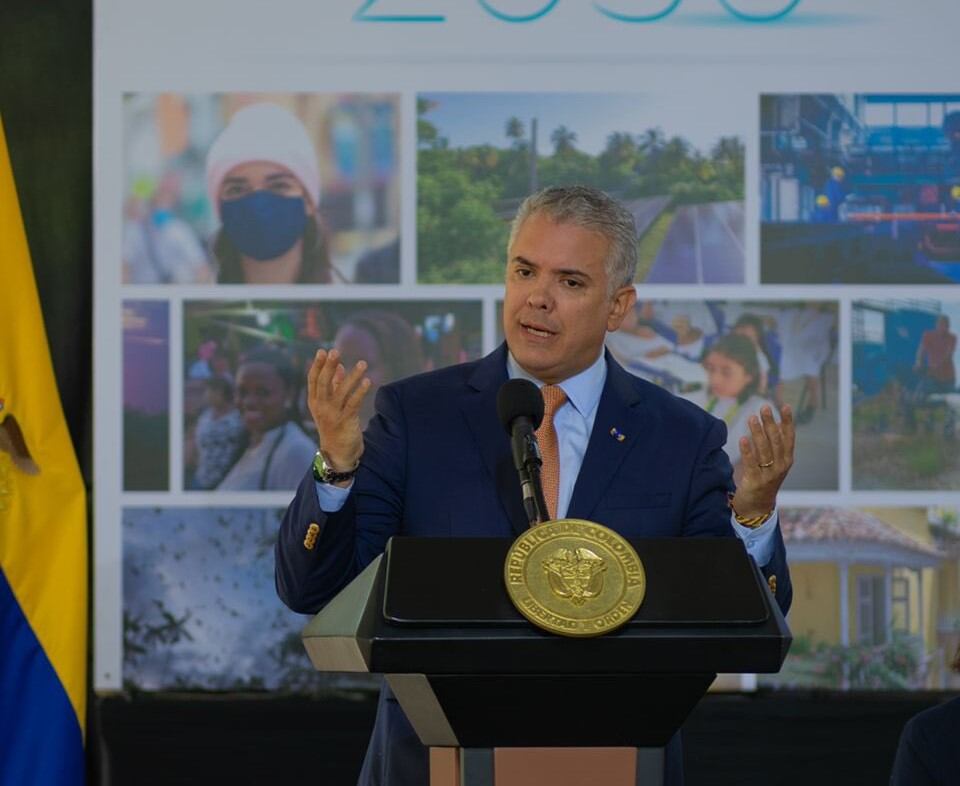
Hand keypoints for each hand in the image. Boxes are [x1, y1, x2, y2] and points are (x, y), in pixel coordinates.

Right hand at [307, 348, 370, 471]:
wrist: (338, 452)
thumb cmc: (334, 425)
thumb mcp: (330, 405)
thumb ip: (334, 385)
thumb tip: (339, 366)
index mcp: (314, 401)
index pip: (313, 380)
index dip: (317, 365)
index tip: (322, 351)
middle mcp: (321, 407)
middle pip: (324, 383)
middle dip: (328, 366)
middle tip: (335, 351)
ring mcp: (332, 414)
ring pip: (341, 392)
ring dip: (352, 376)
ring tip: (363, 363)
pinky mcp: (345, 421)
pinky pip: (353, 403)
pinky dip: (360, 391)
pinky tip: (368, 381)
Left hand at [730, 405, 794, 518]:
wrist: (758, 506)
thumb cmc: (764, 479)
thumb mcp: (773, 462)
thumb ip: (774, 445)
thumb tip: (774, 422)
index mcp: (786, 459)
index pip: (789, 438)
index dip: (788, 422)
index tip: (785, 406)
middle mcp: (781, 466)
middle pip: (776, 441)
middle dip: (771, 423)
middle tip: (765, 408)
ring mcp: (769, 474)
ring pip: (764, 450)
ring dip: (758, 433)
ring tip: (752, 418)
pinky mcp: (755, 481)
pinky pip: (751, 463)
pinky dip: (748, 451)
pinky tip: (743, 438)